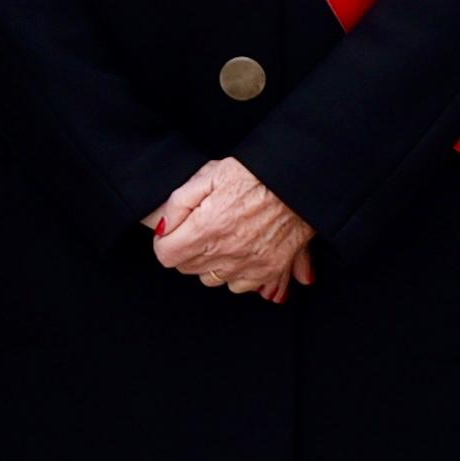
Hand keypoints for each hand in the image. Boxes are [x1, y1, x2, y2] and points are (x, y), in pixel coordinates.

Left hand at [148, 158, 317, 299]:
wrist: (298, 184)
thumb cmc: (255, 174)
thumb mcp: (209, 175)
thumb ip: (178, 203)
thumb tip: (161, 228)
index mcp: (206, 228)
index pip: (166, 255)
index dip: (166, 241)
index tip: (174, 232)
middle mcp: (225, 253)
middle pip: (187, 268)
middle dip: (188, 250)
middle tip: (202, 228)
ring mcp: (247, 266)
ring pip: (211, 279)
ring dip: (211, 263)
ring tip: (224, 238)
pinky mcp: (268, 271)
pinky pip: (239, 285)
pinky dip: (236, 272)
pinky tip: (242, 250)